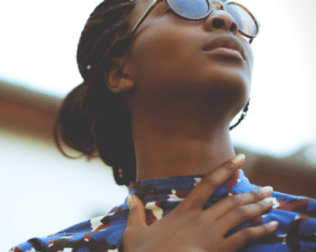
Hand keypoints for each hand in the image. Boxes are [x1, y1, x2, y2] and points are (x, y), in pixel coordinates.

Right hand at [122, 154, 277, 251]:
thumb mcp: (134, 232)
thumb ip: (135, 213)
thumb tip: (130, 197)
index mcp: (184, 211)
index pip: (207, 183)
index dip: (225, 169)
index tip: (240, 158)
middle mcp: (201, 219)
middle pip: (231, 200)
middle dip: (252, 193)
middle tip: (268, 188)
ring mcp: (211, 235)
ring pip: (240, 216)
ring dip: (258, 207)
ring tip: (272, 201)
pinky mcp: (218, 251)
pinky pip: (244, 238)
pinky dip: (260, 231)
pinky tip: (272, 226)